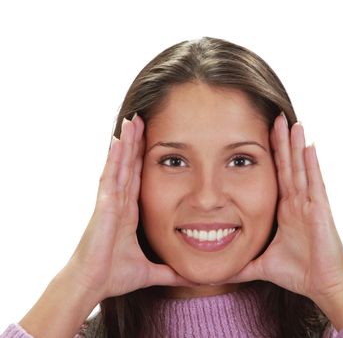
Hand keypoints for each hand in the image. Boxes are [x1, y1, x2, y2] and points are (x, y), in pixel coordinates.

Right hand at [66, 115, 188, 301]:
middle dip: (134, 143)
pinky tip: (118, 140)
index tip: (150, 141)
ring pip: (120, 165)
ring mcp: (111, 201)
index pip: (138, 178)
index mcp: (129, 212)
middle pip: (129, 165)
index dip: (142, 159)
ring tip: (132, 120)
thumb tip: (188, 278)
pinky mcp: (104, 205)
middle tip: (140, 119)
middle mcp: (119, 202)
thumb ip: (168, 272)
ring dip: (126, 143)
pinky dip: (114, 158)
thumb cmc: (113, 277)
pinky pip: (111, 176)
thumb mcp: (149, 271)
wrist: (91, 285)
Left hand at [228, 114, 342, 303]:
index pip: (275, 176)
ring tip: (293, 123)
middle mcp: (296, 202)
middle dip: (281, 142)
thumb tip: (218, 274)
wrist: (322, 287)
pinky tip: (309, 147)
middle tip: (276, 116)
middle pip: (287, 166)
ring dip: (296, 146)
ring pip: (301, 170)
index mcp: (283, 209)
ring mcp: (309, 205)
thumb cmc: (298, 272)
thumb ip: (241, 265)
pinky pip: (315, 185)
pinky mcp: (320, 212)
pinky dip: (312, 166)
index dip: (270, 155)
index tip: (261, 134)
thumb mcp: (261, 264)